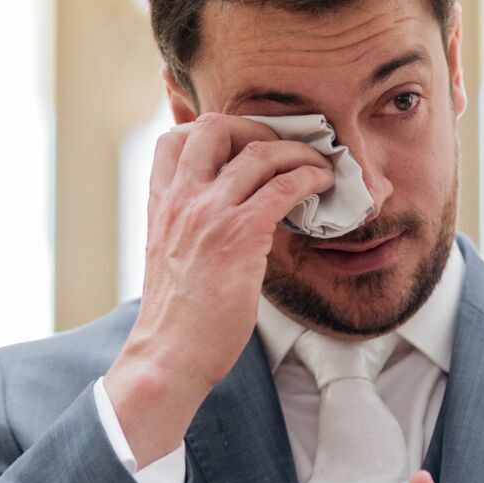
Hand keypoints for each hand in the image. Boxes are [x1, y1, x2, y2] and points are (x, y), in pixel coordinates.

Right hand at [105, 112, 335, 462]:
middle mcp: (181, 199)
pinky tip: (322, 186)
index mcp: (161, 203)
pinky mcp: (240, 235)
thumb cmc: (176, 318)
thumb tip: (228, 215)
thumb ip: (190, 227)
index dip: (212, 130)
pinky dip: (309, 178)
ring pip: (260, 152)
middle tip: (284, 148)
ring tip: (318, 166)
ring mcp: (209, 213)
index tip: (243, 142)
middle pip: (216, 127)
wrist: (169, 355)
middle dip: (257, 127)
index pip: (174, 138)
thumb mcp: (169, 257)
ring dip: (298, 152)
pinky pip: (283, 187)